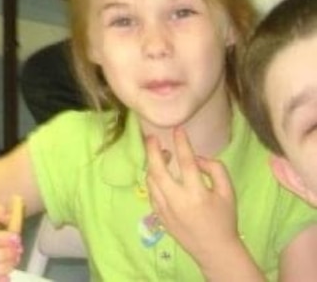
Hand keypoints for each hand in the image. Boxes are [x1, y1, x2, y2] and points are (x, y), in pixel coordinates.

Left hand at [145, 129, 240, 263]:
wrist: (214, 250)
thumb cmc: (224, 219)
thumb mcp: (228, 192)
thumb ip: (215, 169)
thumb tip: (197, 157)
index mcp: (197, 194)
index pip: (186, 162)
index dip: (181, 143)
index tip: (177, 129)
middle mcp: (178, 201)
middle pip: (158, 170)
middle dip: (152, 150)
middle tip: (151, 137)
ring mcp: (165, 209)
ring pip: (151, 180)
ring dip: (152, 164)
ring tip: (162, 154)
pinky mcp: (159, 216)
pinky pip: (150, 192)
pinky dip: (152, 179)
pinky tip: (160, 173)